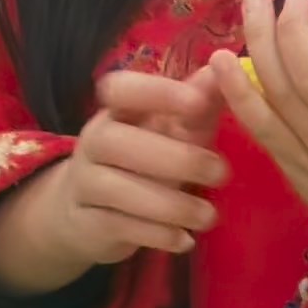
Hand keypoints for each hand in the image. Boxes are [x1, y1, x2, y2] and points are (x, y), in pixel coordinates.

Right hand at [0, 69, 229, 293]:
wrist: (86, 211)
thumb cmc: (146, 159)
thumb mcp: (174, 130)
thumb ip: (199, 104)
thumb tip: (224, 67)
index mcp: (116, 111)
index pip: (119, 89)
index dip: (156, 92)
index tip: (198, 103)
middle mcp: (93, 141)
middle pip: (117, 142)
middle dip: (175, 158)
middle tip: (222, 173)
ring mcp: (83, 183)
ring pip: (117, 190)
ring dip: (170, 205)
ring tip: (210, 217)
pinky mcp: (85, 222)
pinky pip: (117, 226)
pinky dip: (155, 236)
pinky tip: (185, 241)